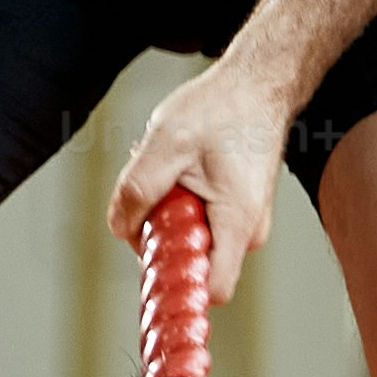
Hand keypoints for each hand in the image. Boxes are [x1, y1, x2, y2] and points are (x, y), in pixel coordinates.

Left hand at [108, 59, 288, 304]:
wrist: (255, 87)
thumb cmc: (221, 110)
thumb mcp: (165, 144)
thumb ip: (138, 190)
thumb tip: (120, 230)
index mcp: (237, 222)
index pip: (210, 289)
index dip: (176, 287)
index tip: (148, 267)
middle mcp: (246, 232)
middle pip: (188, 262)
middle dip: (159, 233)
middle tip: (155, 188)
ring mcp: (242, 224)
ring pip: (188, 239)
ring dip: (165, 211)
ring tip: (170, 168)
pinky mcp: (233, 213)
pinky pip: (195, 222)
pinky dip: (177, 201)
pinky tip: (179, 168)